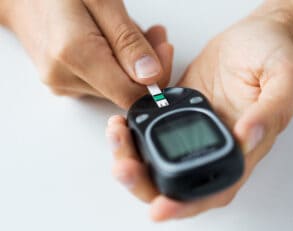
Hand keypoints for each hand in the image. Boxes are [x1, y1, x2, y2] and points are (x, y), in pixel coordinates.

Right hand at [4, 0, 172, 107]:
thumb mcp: (102, 0)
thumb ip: (127, 41)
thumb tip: (150, 76)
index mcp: (74, 54)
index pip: (130, 94)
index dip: (156, 79)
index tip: (164, 52)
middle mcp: (65, 77)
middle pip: (125, 91)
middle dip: (147, 64)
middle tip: (154, 34)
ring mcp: (63, 84)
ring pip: (116, 86)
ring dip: (131, 62)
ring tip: (129, 31)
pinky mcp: (65, 84)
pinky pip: (103, 82)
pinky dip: (116, 65)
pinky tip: (112, 42)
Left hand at [106, 16, 292, 220]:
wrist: (252, 36)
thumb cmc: (272, 56)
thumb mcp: (285, 78)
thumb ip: (271, 111)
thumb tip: (247, 137)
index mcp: (241, 150)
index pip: (212, 191)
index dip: (184, 206)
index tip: (158, 209)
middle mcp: (213, 145)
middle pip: (174, 181)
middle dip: (143, 181)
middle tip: (122, 165)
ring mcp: (192, 129)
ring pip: (156, 156)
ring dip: (130, 153)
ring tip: (116, 131)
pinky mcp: (177, 110)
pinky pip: (151, 126)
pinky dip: (132, 125)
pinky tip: (122, 116)